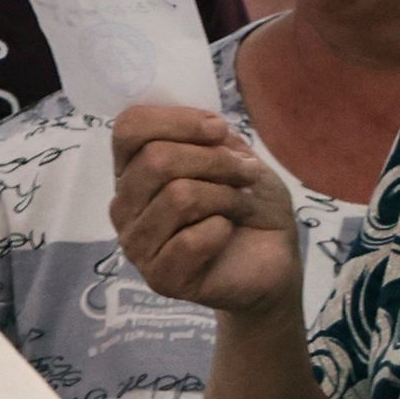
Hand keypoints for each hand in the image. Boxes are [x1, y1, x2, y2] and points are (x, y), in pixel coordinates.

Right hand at [114, 103, 304, 321]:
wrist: (274, 259)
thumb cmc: (249, 204)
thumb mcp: (235, 155)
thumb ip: (208, 136)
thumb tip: (206, 124)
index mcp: (134, 170)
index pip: (128, 129)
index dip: (177, 120)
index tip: (220, 129)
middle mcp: (125, 205)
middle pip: (155, 160)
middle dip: (214, 160)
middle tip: (247, 172)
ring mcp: (137, 245)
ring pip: (177, 197)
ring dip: (225, 195)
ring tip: (241, 204)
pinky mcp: (160, 278)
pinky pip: (189, 241)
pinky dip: (222, 230)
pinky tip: (227, 234)